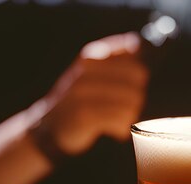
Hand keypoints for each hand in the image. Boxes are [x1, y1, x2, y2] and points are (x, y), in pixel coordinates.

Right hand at [37, 32, 148, 155]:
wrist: (50, 127)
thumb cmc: (81, 100)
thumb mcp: (93, 73)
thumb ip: (115, 59)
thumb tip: (140, 46)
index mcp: (92, 55)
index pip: (132, 47)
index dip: (139, 70)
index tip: (132, 85)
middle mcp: (86, 69)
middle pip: (138, 75)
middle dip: (138, 94)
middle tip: (127, 107)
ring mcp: (83, 92)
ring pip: (132, 100)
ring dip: (131, 114)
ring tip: (121, 120)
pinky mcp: (83, 115)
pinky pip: (119, 119)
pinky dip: (122, 127)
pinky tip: (116, 130)